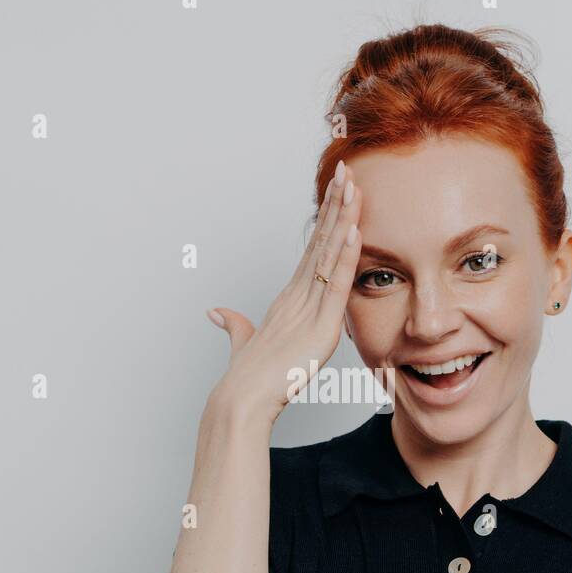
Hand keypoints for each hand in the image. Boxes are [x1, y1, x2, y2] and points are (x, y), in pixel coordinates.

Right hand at [206, 159, 363, 424]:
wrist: (242, 401)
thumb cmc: (247, 380)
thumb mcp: (246, 345)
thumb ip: (235, 326)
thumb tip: (218, 313)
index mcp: (288, 300)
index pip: (312, 251)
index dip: (325, 221)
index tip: (336, 192)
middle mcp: (297, 296)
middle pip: (320, 242)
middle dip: (335, 205)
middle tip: (346, 171)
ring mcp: (307, 308)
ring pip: (328, 255)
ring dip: (343, 219)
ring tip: (353, 186)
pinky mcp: (320, 326)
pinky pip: (335, 285)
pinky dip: (345, 257)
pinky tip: (354, 232)